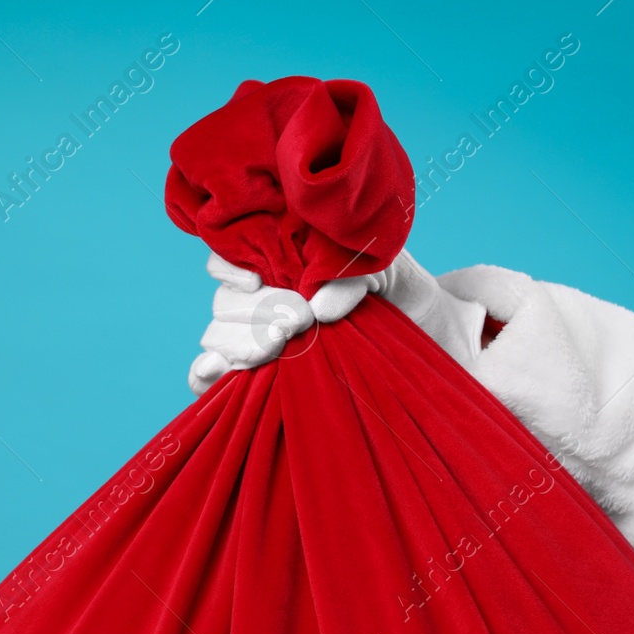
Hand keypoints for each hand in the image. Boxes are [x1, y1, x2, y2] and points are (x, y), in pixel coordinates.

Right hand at [188, 251, 485, 394]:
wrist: (427, 337)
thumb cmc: (404, 293)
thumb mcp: (389, 270)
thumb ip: (355, 274)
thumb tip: (319, 308)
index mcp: (282, 261)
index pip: (230, 254)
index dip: (229, 265)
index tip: (256, 278)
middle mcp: (261, 299)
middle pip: (224, 302)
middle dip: (253, 312)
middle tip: (296, 323)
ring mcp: (255, 340)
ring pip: (215, 336)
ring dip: (239, 343)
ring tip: (277, 348)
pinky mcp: (257, 379)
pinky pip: (208, 377)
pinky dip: (206, 376)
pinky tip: (221, 375)